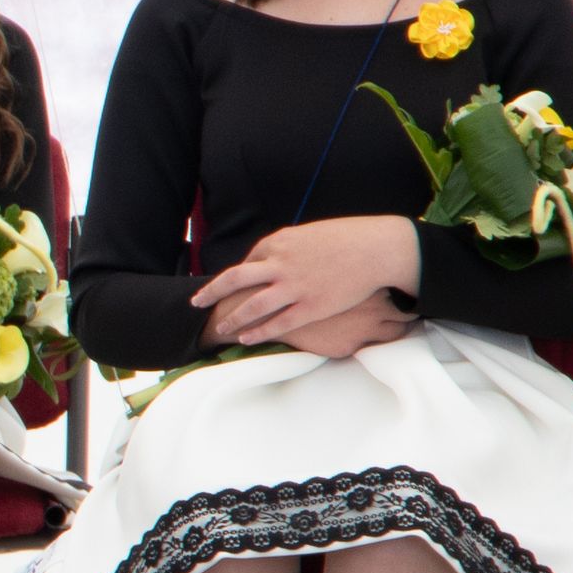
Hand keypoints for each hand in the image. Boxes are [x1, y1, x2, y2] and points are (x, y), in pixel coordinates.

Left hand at [193, 214, 417, 349]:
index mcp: (279, 243)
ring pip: (252, 306)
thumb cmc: (348, 238)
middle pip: (234, 280)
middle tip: (196, 303)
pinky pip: (278, 324)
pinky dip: (259, 332)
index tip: (228, 285)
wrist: (377, 249)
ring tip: (220, 328)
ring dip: (232, 318)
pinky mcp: (311, 307)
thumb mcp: (310, 234)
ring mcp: (294, 288)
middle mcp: (280, 265)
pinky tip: (246, 338)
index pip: (248, 260)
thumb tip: (277, 254)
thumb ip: (289, 247)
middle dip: (211, 292)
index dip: (237, 275)